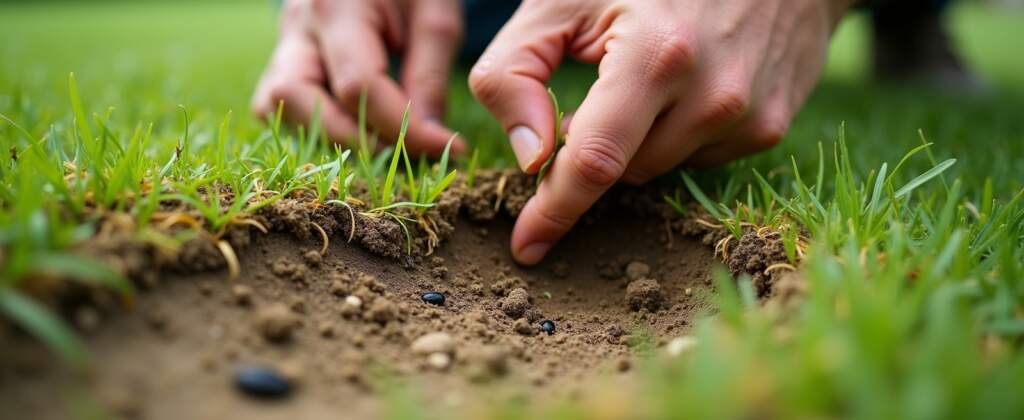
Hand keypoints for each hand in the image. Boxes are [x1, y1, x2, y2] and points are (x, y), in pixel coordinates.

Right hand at [252, 0, 466, 156]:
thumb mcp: (435, 16)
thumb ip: (430, 75)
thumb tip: (428, 137)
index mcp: (336, 6)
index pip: (357, 86)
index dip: (404, 128)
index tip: (448, 146)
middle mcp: (297, 25)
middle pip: (300, 101)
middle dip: (355, 137)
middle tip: (408, 147)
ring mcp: (283, 43)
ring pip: (279, 107)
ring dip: (329, 133)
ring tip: (383, 136)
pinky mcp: (283, 59)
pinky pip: (279, 105)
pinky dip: (315, 125)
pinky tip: (357, 124)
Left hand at [469, 0, 853, 264]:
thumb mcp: (561, 1)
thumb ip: (515, 73)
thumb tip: (530, 158)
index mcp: (656, 57)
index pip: (595, 162)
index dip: (555, 211)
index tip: (527, 248)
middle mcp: (713, 95)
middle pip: (623, 171)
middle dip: (593, 147)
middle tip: (592, 96)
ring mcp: (748, 116)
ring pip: (659, 168)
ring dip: (636, 140)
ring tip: (647, 78)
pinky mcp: (770, 126)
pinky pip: (697, 158)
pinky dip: (675, 134)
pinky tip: (685, 87)